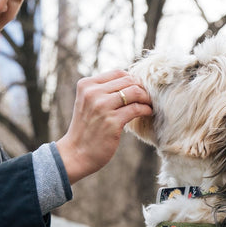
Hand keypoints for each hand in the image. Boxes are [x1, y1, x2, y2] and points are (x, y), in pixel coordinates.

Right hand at [54, 70, 151, 184]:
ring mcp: (102, 107)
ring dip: (146, 98)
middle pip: (128, 80)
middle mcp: (93, 93)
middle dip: (141, 88)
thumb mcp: (88, 103)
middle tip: (147, 97)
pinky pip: (137, 108)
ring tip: (149, 104)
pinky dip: (146, 109)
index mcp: (86, 85)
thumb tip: (132, 82)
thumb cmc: (86, 129)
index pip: (118, 72)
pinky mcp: (112, 121)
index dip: (132, 80)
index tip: (138, 90)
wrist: (76, 154)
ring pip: (135, 92)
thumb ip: (103, 91)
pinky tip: (148, 113)